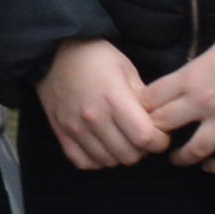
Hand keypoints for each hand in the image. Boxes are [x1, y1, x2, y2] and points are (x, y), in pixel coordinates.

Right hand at [37, 36, 166, 171]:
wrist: (54, 51)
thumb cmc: (95, 56)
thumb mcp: (127, 69)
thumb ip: (143, 98)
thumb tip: (158, 122)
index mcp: (114, 100)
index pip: (145, 138)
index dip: (159, 141)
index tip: (161, 134)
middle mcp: (94, 118)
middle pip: (129, 155)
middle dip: (142, 149)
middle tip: (141, 136)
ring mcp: (75, 128)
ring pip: (109, 162)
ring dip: (120, 155)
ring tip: (122, 139)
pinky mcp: (61, 133)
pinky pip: (84, 162)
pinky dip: (98, 160)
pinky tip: (103, 147)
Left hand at [141, 35, 214, 174]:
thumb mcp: (209, 52)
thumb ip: (189, 72)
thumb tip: (170, 89)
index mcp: (190, 77)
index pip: (150, 99)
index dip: (139, 109)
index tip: (138, 116)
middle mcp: (204, 101)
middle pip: (164, 125)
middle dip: (153, 135)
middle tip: (150, 141)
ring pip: (195, 150)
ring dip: (181, 158)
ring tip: (176, 159)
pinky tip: (209, 167)